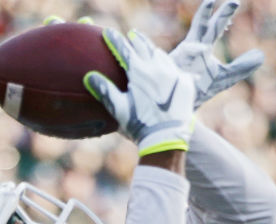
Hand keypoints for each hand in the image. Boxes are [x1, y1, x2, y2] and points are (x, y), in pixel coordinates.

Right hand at [84, 28, 195, 155]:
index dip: (115, 39)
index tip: (108, 32)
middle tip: (132, 35)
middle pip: (144, 46)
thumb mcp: (119, 108)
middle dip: (136, 39)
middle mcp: (157, 68)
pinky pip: (175, 68)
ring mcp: (173, 74)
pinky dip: (167, 65)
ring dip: (152, 51)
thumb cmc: (139, 125)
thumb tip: (89, 76)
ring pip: (161, 55)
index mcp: (139, 72)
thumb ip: (105, 90)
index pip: (124, 49)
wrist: (168, 139)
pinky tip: (165, 66)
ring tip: (148, 49)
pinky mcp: (185, 83)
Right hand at [169, 0, 263, 107]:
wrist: (183, 104)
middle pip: (203, 27)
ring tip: (209, 13)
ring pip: (191, 42)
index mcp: (202, 45)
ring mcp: (182, 59)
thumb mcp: (227, 77)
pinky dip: (192, 54)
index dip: (224, 14)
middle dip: (213, 14)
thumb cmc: (202, 87)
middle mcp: (191, 48)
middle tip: (232, 2)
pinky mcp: (176, 72)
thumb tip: (260, 55)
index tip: (235, 2)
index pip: (214, 26)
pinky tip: (203, 49)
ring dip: (199, 34)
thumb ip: (242, 66)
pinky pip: (184, 62)